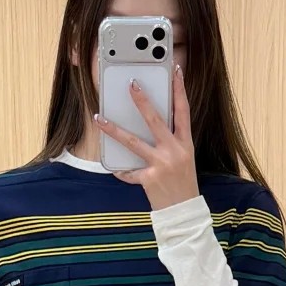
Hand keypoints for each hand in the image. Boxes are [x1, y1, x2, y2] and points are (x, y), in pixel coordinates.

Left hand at [94, 65, 198, 209]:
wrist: (184, 213)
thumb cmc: (183, 185)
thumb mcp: (184, 159)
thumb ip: (171, 143)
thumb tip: (150, 126)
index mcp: (185, 144)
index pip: (184, 111)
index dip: (180, 90)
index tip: (175, 71)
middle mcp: (174, 151)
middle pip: (155, 120)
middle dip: (142, 100)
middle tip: (131, 84)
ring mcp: (161, 164)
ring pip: (133, 142)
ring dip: (113, 130)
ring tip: (99, 118)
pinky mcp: (149, 178)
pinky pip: (129, 171)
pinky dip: (122, 171)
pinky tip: (116, 169)